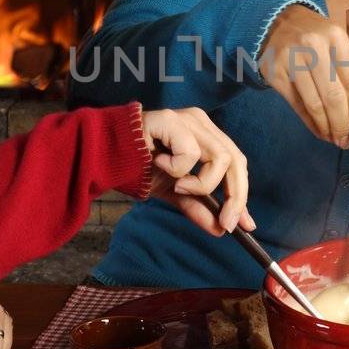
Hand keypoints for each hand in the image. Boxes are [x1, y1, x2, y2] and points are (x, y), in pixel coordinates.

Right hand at [142, 106, 254, 234]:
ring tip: (178, 186)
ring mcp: (187, 119)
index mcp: (205, 135)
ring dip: (201, 184)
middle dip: (235, 196)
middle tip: (224, 222)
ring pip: (220, 157)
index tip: (244, 225)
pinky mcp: (171, 120)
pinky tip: (159, 165)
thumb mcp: (174, 192)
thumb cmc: (139, 168)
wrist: (104, 157)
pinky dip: (179, 169)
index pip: (236, 162)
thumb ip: (197, 207)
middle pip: (236, 159)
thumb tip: (221, 229)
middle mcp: (201, 123)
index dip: (242, 194)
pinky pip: (191, 152)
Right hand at [259, 5, 348, 147]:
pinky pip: (297, 105)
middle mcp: (313, 46)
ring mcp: (291, 60)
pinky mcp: (274, 73)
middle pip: (333, 96)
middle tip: (348, 142)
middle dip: (343, 124)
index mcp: (336, 37)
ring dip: (327, 128)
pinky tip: (320, 131)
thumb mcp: (339, 46)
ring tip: (336, 139)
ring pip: (314, 104)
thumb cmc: (316, 37)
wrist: (275, 22)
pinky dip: (311, 123)